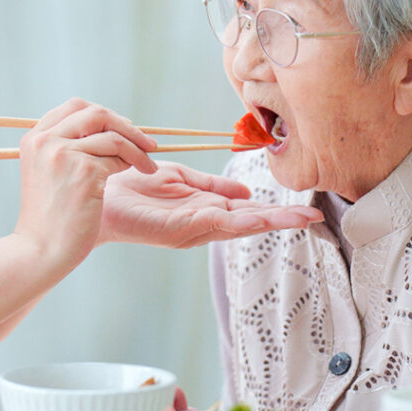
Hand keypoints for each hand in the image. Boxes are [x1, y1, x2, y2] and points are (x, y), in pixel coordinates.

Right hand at [13, 99, 158, 271]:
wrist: (41, 250)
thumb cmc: (50, 218)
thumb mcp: (49, 173)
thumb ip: (67, 148)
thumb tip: (111, 128)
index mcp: (34, 138)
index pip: (74, 107)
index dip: (104, 115)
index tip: (122, 129)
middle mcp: (45, 140)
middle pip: (95, 113)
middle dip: (125, 125)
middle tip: (146, 143)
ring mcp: (63, 153)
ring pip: (113, 135)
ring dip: (137, 148)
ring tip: (148, 165)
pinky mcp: (83, 170)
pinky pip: (118, 157)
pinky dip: (134, 162)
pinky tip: (140, 172)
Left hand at [98, 161, 322, 248]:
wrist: (97, 194)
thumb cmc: (133, 186)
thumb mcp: (179, 179)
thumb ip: (211, 186)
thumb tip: (246, 192)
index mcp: (205, 210)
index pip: (248, 211)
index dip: (277, 211)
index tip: (309, 210)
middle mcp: (202, 224)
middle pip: (249, 223)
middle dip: (282, 221)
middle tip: (314, 218)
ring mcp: (191, 229)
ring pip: (236, 227)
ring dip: (265, 222)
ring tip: (296, 219)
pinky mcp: (175, 230)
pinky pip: (210, 225)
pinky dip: (234, 222)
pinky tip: (255, 216)